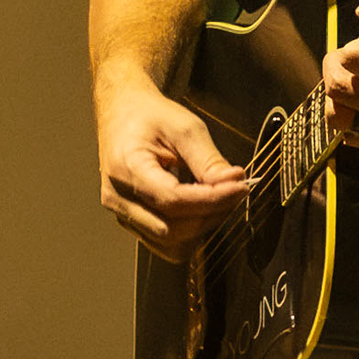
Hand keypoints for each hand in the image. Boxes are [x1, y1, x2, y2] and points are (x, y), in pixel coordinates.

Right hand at [97, 76, 249, 257]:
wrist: (123, 114)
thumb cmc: (150, 117)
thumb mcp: (184, 127)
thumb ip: (209, 160)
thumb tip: (233, 184)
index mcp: (126, 168)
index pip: (173, 200)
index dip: (212, 199)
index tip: (240, 187)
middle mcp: (118, 197)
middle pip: (172, 229)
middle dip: (211, 214)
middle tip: (235, 190)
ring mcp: (122, 214)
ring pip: (170, 243)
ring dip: (202, 227)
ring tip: (218, 199)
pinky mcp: (131, 222)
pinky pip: (165, 244)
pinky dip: (189, 232)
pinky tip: (200, 208)